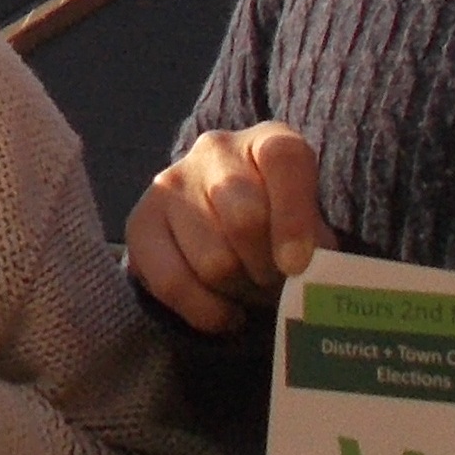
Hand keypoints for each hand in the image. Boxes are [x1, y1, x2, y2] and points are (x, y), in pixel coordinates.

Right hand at [125, 122, 323, 331]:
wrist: (220, 221)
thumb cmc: (278, 224)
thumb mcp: (310, 221)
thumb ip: (315, 242)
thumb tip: (306, 280)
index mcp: (267, 141)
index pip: (284, 161)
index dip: (294, 218)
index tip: (297, 266)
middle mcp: (215, 151)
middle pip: (244, 220)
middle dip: (268, 269)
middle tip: (277, 287)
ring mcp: (170, 184)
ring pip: (212, 261)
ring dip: (239, 291)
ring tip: (250, 292)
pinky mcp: (139, 224)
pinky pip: (172, 283)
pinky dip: (206, 312)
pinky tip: (225, 313)